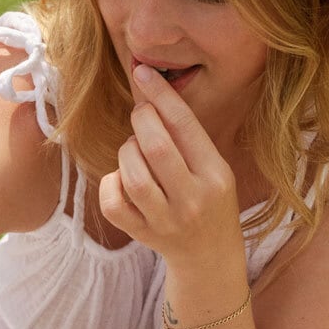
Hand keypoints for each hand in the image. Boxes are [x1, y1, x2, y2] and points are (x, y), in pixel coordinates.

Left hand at [97, 65, 240, 263]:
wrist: (209, 256)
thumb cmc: (208, 200)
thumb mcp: (214, 168)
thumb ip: (188, 137)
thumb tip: (151, 92)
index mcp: (217, 175)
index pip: (186, 126)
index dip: (161, 95)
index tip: (143, 72)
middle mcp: (193, 199)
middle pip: (156, 147)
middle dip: (141, 119)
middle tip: (141, 114)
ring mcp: (166, 220)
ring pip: (133, 174)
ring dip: (126, 152)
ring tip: (135, 151)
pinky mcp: (142, 234)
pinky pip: (113, 203)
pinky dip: (111, 183)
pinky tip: (122, 179)